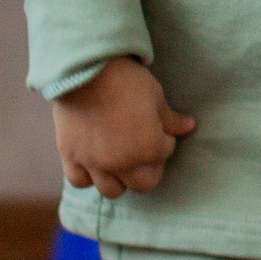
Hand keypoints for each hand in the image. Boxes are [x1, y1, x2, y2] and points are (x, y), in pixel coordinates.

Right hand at [52, 58, 195, 199]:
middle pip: (143, 184)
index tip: (159, 127)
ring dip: (120, 179)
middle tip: (144, 151)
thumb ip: (170, 118)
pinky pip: (80, 181)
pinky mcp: (71, 156)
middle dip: (149, 169)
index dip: (164, 139)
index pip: (165, 153)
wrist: (83, 69)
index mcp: (148, 148)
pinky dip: (87, 177)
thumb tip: (189, 127)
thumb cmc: (125, 79)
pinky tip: (93, 164)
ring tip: (120, 162)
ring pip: (113, 191)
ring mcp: (95, 163)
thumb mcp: (155, 95)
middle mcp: (123, 163)